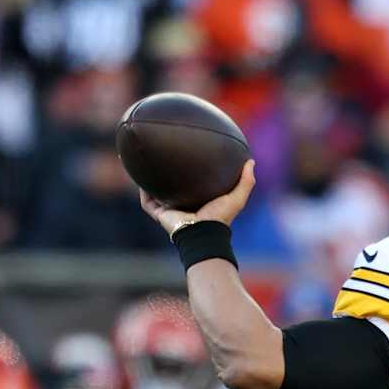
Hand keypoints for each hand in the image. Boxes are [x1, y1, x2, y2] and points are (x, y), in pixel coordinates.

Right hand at [140, 160, 256, 237]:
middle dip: (166, 174)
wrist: (203, 233)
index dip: (189, 172)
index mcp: (199, 201)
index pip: (192, 185)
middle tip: (162, 155)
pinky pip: (146, 200)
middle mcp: (183, 205)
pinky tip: (138, 175)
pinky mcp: (159, 214)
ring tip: (143, 161)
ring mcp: (169, 210)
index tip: (188, 156)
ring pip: (155, 192)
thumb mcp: (237, 197)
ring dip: (149, 180)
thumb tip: (251, 161)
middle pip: (171, 187)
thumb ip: (246, 181)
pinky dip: (142, 190)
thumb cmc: (220, 218)